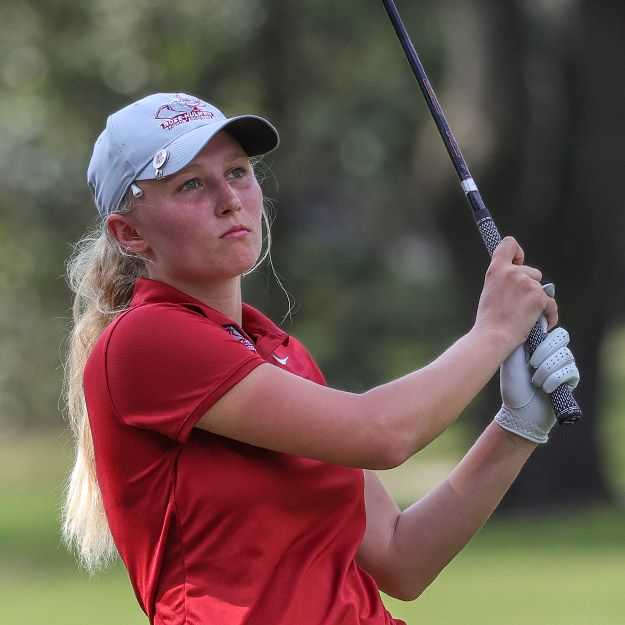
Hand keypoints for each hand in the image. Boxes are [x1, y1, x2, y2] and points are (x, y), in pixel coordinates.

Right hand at [475, 237, 557, 349]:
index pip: (509, 244)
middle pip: (532, 272)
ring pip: (542, 288)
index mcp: (497, 269)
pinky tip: (542, 323)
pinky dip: (548, 314)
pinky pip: (551, 304)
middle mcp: (512, 272)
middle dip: (530, 287)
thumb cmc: (490, 319)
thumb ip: (503, 280)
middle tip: (519, 304)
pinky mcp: (539, 297)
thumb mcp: (490, 290)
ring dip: (538, 300)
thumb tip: (520, 281)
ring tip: (527, 316)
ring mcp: (527, 283)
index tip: (518, 263)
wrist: (494, 335)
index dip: (518, 254)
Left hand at [494, 306, 579, 443]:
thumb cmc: (512, 385)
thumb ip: (520, 338)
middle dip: (545, 350)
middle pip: (561, 336)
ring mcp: (563, 364)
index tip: (529, 347)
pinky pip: (570, 371)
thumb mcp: (512, 358)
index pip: (550, 327)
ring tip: (534, 381)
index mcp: (538, 344)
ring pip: (565, 355)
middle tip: (531, 364)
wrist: (519, 411)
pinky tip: (543, 387)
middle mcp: (553, 352)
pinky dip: (554, 379)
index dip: (542, 333)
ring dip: (546, 369)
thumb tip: (527, 318)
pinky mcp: (571, 379)